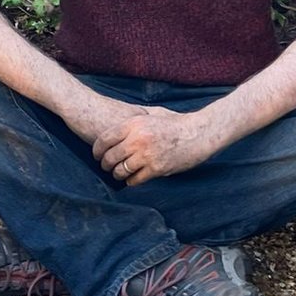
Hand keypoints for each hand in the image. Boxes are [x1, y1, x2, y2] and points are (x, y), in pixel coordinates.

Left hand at [92, 105, 220, 185]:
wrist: (198, 133)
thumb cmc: (175, 123)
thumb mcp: (152, 114)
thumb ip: (134, 120)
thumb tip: (115, 124)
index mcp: (134, 124)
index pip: (104, 140)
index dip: (97, 150)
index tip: (97, 155)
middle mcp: (137, 139)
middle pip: (110, 157)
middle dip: (105, 164)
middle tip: (106, 166)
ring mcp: (146, 155)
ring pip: (120, 170)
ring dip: (117, 174)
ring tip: (118, 173)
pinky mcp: (156, 169)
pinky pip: (135, 180)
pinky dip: (131, 181)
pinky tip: (132, 178)